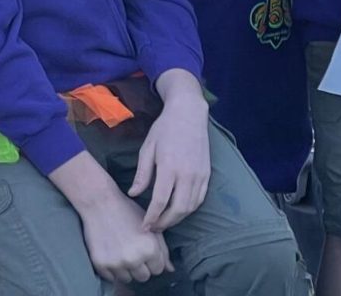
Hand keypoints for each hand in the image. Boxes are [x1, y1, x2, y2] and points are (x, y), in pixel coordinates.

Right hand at [80, 189, 171, 284]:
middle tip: (131, 248)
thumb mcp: (149, 224)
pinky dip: (111, 268)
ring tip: (120, 249)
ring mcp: (117, 263)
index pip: (158, 269)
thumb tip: (170, 269)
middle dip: (140, 266)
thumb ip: (162, 248)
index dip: (152, 259)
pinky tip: (110, 251)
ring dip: (126, 268)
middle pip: (144, 277)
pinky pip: (111, 278)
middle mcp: (134, 258)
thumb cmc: (127, 210)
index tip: (143, 248)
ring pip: (128, 279)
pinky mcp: (101, 264)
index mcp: (149, 248)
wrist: (99, 202)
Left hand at [130, 78, 209, 230]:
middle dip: (164, 223)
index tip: (144, 226)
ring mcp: (199, 175)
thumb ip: (142, 174)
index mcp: (169, 167)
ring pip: (190, 208)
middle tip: (153, 228)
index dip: (152, 217)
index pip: (160, 201)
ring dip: (177, 219)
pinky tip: (179, 211)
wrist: (189, 113)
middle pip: (177, 210)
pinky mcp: (207, 175)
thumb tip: (133, 194)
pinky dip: (189, 210)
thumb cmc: (164, 129)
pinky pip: (199, 199)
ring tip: (164, 222)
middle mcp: (187, 174)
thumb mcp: (147, 148)